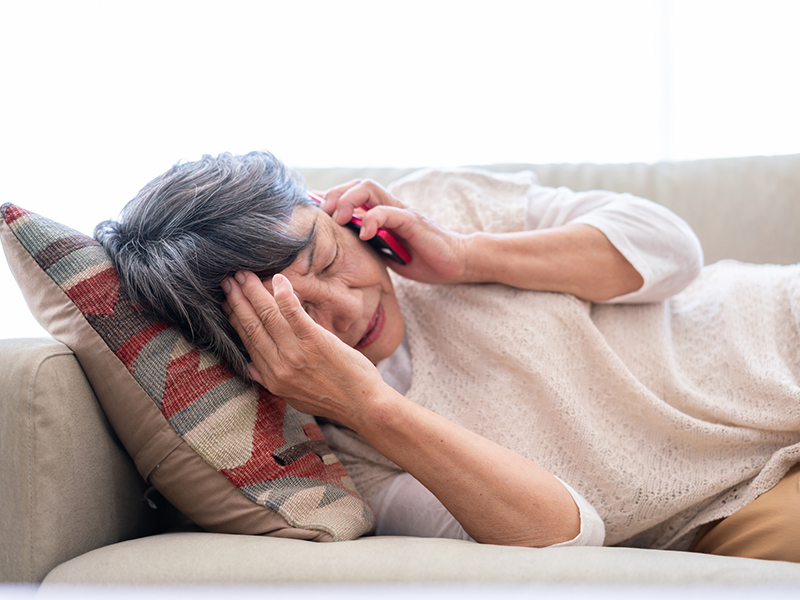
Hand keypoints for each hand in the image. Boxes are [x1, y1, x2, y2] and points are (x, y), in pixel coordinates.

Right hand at [222, 271, 384, 427]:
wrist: (363, 405)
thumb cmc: (332, 400)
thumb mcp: (293, 398)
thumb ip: (270, 381)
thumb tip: (250, 368)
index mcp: (272, 379)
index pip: (248, 342)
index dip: (236, 319)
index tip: (227, 303)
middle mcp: (280, 366)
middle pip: (252, 326)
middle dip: (237, 301)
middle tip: (227, 280)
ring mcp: (297, 353)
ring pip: (268, 317)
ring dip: (254, 292)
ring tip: (243, 274)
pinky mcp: (317, 342)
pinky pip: (295, 314)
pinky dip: (284, 296)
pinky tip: (278, 280)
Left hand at [321, 179, 471, 284]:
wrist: (456, 263)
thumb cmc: (423, 258)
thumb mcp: (387, 253)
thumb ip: (368, 245)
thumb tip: (339, 249)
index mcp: (383, 213)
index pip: (352, 194)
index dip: (330, 198)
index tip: (311, 210)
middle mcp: (390, 206)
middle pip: (357, 184)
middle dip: (334, 194)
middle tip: (323, 215)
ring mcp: (402, 211)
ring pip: (370, 188)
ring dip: (348, 200)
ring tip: (339, 219)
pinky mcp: (413, 221)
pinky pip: (389, 211)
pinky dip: (373, 219)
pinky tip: (366, 234)